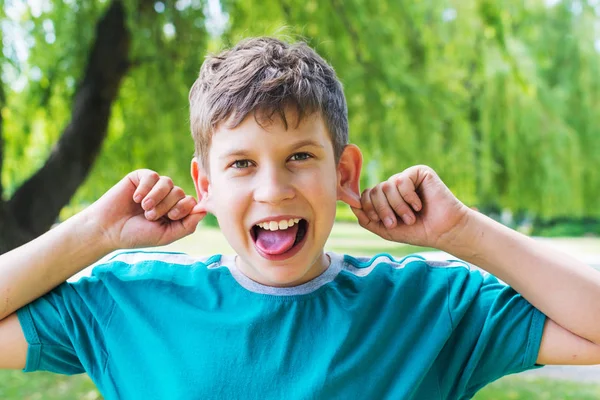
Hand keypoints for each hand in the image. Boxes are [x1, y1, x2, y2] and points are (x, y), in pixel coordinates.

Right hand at [82, 169, 205, 249]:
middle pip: (181, 192)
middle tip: (150, 216)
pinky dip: (145, 189)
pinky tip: (135, 198)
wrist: (108, 229)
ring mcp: (155, 186)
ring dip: (156, 198)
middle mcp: (168, 197)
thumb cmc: (137, 235)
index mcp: (175, 211)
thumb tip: (204, 210)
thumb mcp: (166, 235)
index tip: (172, 216)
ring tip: (144, 209)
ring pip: (168, 183)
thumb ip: (187, 225)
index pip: (192, 202)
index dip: (184, 208)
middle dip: (167, 206)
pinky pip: (152, 176)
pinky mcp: (141, 178)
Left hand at [351, 165, 469, 248]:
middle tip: (396, 223)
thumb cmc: (417, 231)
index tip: (385, 223)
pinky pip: (401, 180)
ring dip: (398, 207)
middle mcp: (394, 186)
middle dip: (384, 210)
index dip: (370, 209)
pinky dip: (409, 197)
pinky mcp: (419, 172)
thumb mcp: (386, 229)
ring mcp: (406, 178)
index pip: (366, 195)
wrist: (443, 231)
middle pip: (374, 190)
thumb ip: (367, 219)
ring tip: (411, 217)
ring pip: (386, 186)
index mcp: (386, 197)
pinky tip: (420, 204)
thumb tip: (352, 205)